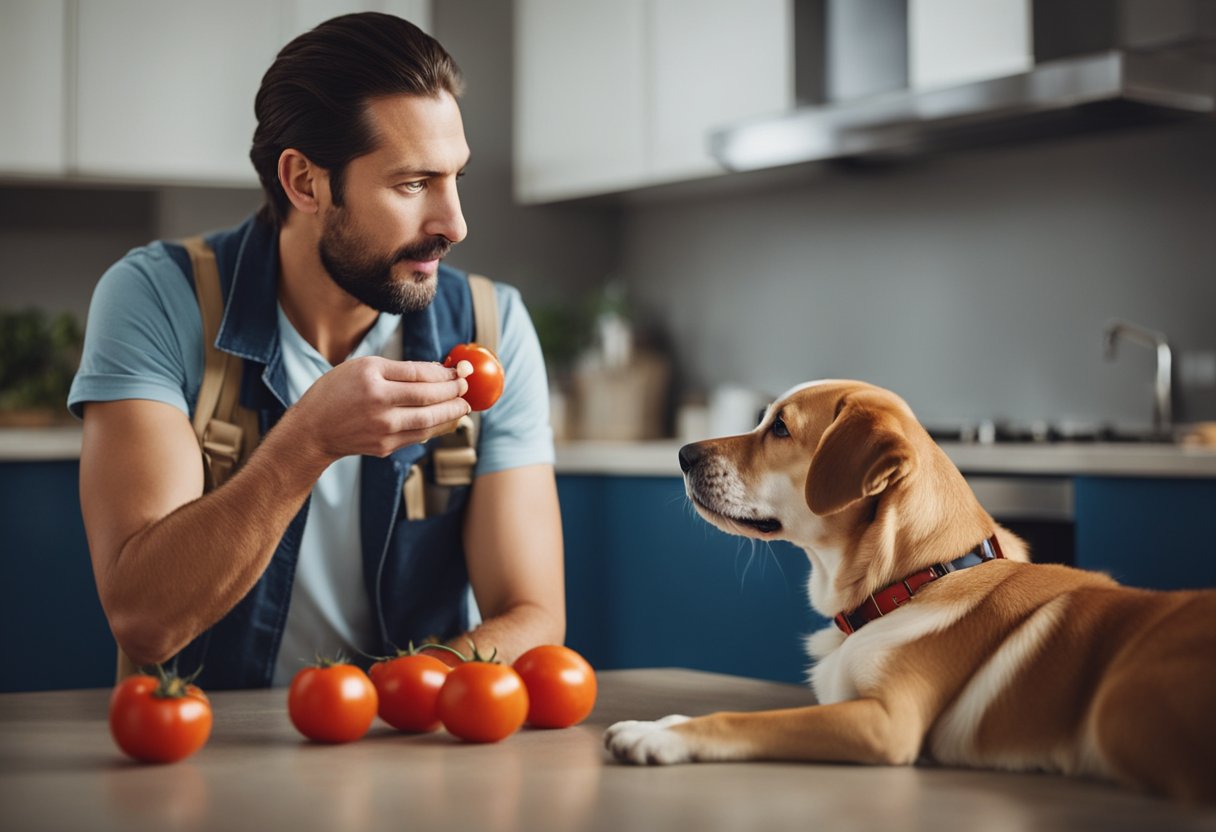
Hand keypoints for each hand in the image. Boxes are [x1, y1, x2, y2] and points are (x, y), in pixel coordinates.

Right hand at [284, 356, 470, 464]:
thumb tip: (439, 370)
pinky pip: (419, 436)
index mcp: (373, 380)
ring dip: (451, 413)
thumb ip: (400, 368)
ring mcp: (383, 429)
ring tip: (464, 405)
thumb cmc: (337, 392)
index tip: (460, 371)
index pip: (420, 376)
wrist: (313, 430)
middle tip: (467, 388)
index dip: (445, 373)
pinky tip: (446, 419)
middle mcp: (379, 405)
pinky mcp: (386, 447)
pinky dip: (436, 427)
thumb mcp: (362, 367)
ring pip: (429, 421)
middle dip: (454, 392)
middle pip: (429, 399)